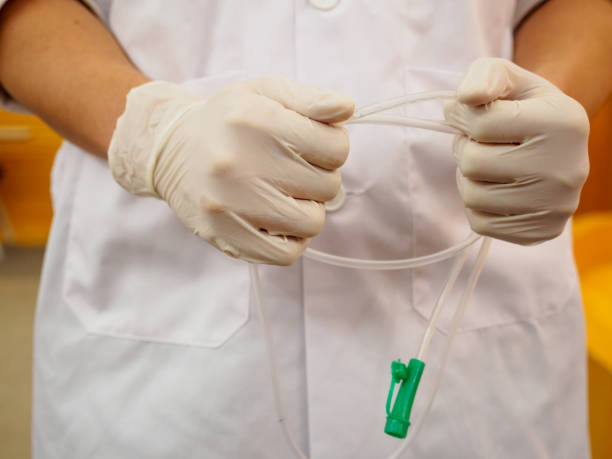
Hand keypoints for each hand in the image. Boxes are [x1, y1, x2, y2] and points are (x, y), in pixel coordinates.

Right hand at [108, 76, 353, 263]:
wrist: (171, 151)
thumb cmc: (229, 121)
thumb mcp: (266, 93)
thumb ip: (310, 99)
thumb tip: (347, 108)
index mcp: (257, 121)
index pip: (336, 147)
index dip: (331, 146)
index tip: (311, 146)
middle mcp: (241, 164)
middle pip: (327, 186)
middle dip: (318, 177)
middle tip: (292, 170)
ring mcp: (232, 205)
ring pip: (311, 222)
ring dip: (307, 209)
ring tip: (285, 194)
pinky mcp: (225, 237)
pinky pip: (286, 254)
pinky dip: (291, 240)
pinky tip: (278, 220)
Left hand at [444, 58, 588, 244]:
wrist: (553, 144)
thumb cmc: (522, 106)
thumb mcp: (508, 77)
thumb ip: (484, 75)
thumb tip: (466, 98)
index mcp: (563, 122)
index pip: (482, 123)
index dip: (461, 115)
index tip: (465, 111)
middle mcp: (566, 169)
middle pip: (473, 163)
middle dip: (466, 148)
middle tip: (480, 142)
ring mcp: (556, 206)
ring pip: (472, 196)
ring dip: (468, 177)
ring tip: (488, 163)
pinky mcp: (541, 232)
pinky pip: (479, 223)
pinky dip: (477, 205)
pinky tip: (496, 187)